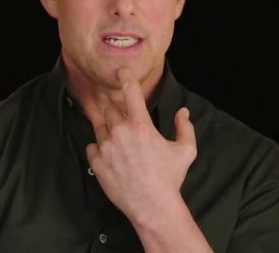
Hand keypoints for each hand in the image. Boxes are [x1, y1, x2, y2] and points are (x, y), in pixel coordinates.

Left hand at [86, 68, 196, 223]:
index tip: (121, 71)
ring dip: (108, 129)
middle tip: (126, 123)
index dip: (125, 78)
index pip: (130, 91)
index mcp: (141, 125)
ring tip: (120, 143)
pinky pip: (92, 146)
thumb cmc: (170, 178)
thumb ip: (185, 127)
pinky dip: (99, 147)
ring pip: (100, 126)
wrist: (152, 206)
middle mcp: (120, 132)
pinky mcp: (97, 162)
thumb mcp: (186, 150)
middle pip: (111, 109)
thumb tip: (183, 112)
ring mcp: (106, 147)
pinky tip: (111, 155)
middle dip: (117, 112)